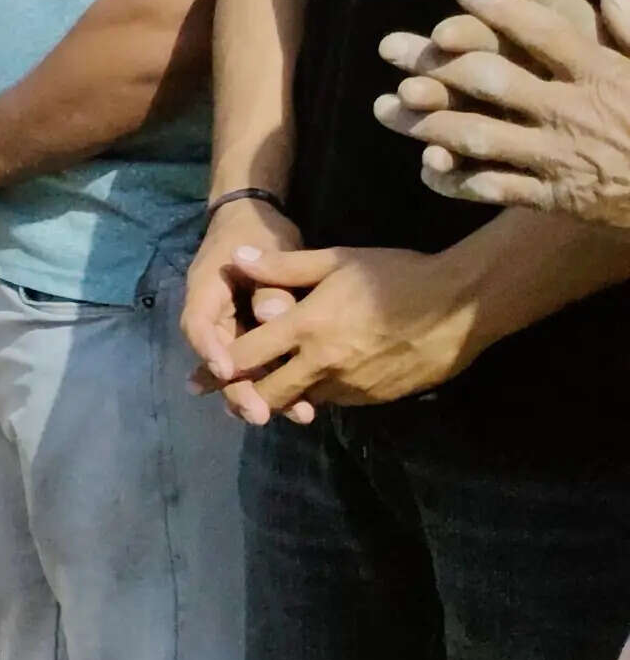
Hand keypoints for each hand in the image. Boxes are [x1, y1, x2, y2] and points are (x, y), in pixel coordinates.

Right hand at [182, 195, 302, 416]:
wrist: (256, 221)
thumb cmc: (258, 233)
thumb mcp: (266, 250)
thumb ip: (270, 284)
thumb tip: (272, 316)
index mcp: (206, 291)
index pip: (198, 325)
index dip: (209, 350)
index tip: (226, 371)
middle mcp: (213, 315)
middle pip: (218, 357)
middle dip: (238, 388)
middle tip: (258, 415)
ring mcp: (231, 326)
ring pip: (240, 365)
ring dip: (261, 391)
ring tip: (294, 415)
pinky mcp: (251, 333)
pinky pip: (258, 359)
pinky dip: (275, 380)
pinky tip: (302, 403)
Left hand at [206, 239, 483, 424]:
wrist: (463, 304)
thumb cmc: (397, 274)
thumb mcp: (337, 260)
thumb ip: (283, 266)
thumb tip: (237, 260)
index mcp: (308, 327)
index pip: (248, 355)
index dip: (218, 369)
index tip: (196, 381)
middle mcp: (324, 363)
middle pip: (270, 392)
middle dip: (245, 396)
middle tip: (225, 400)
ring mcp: (354, 385)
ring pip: (305, 399)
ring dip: (285, 398)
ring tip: (266, 396)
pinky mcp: (379, 397)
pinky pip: (338, 400)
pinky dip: (321, 394)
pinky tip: (316, 385)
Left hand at [376, 0, 629, 226]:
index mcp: (602, 76)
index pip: (544, 32)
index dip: (501, 6)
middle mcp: (574, 113)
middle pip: (493, 80)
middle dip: (437, 62)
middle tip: (392, 46)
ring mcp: (561, 157)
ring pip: (480, 136)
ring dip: (426, 122)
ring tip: (386, 107)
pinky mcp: (557, 198)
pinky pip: (496, 188)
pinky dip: (458, 178)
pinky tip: (424, 166)